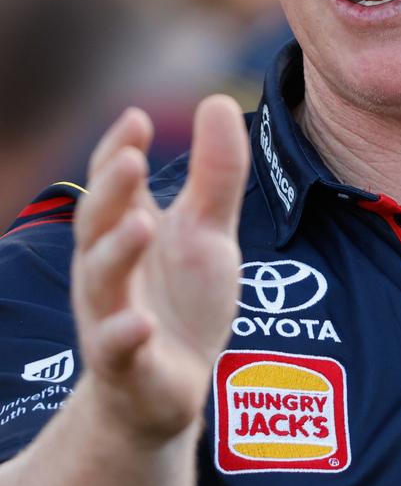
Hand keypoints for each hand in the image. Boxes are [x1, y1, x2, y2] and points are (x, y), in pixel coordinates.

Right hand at [72, 95, 249, 441]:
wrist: (170, 386)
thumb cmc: (184, 298)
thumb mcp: (208, 231)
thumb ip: (215, 173)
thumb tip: (218, 99)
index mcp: (126, 228)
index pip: (112, 182)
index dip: (118, 149)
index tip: (136, 118)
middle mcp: (109, 267)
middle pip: (97, 224)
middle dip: (110, 192)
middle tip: (129, 160)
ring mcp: (112, 316)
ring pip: (101, 283)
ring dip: (116, 254)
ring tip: (140, 224)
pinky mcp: (127, 366)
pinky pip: (117, 350)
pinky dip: (125, 335)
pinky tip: (142, 322)